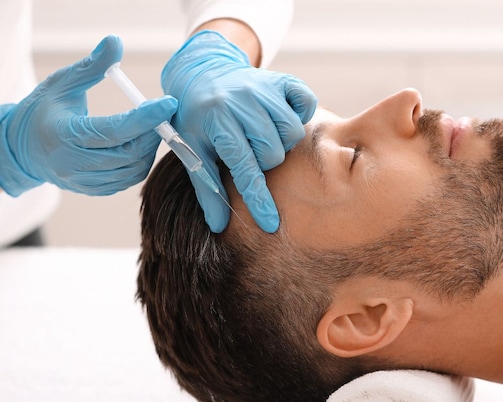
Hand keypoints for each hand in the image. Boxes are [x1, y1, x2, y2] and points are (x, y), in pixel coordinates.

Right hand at [0, 35, 177, 195]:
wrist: (23, 147)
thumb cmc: (44, 110)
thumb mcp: (63, 82)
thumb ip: (92, 66)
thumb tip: (115, 42)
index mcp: (64, 135)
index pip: (114, 130)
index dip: (146, 118)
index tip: (168, 104)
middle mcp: (72, 163)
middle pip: (128, 154)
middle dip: (151, 133)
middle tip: (161, 115)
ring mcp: (83, 181)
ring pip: (132, 170)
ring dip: (148, 149)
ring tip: (148, 128)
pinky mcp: (93, 190)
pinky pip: (127, 180)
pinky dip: (139, 162)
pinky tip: (138, 145)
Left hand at [161, 31, 316, 232]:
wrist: (204, 73)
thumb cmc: (197, 118)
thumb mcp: (193, 150)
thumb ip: (206, 187)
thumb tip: (219, 226)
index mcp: (216, 120)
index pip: (244, 168)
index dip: (258, 199)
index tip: (271, 224)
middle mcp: (242, 101)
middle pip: (274, 153)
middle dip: (265, 161)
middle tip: (250, 150)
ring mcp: (264, 87)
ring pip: (293, 132)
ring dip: (281, 141)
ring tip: (263, 135)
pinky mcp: (281, 79)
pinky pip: (307, 103)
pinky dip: (301, 113)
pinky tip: (281, 116)